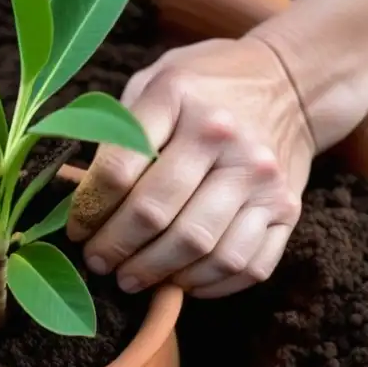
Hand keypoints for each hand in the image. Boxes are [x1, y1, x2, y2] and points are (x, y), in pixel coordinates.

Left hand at [68, 36, 316, 297]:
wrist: (290, 82)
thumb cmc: (205, 87)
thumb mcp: (154, 82)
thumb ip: (118, 129)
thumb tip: (77, 191)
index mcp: (177, 97)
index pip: (117, 170)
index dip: (87, 210)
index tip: (76, 230)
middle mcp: (223, 137)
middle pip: (154, 213)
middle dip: (115, 248)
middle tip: (99, 262)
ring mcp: (260, 176)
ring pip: (200, 247)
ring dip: (157, 273)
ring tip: (133, 278)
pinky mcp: (287, 207)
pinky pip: (246, 265)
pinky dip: (209, 284)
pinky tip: (182, 280)